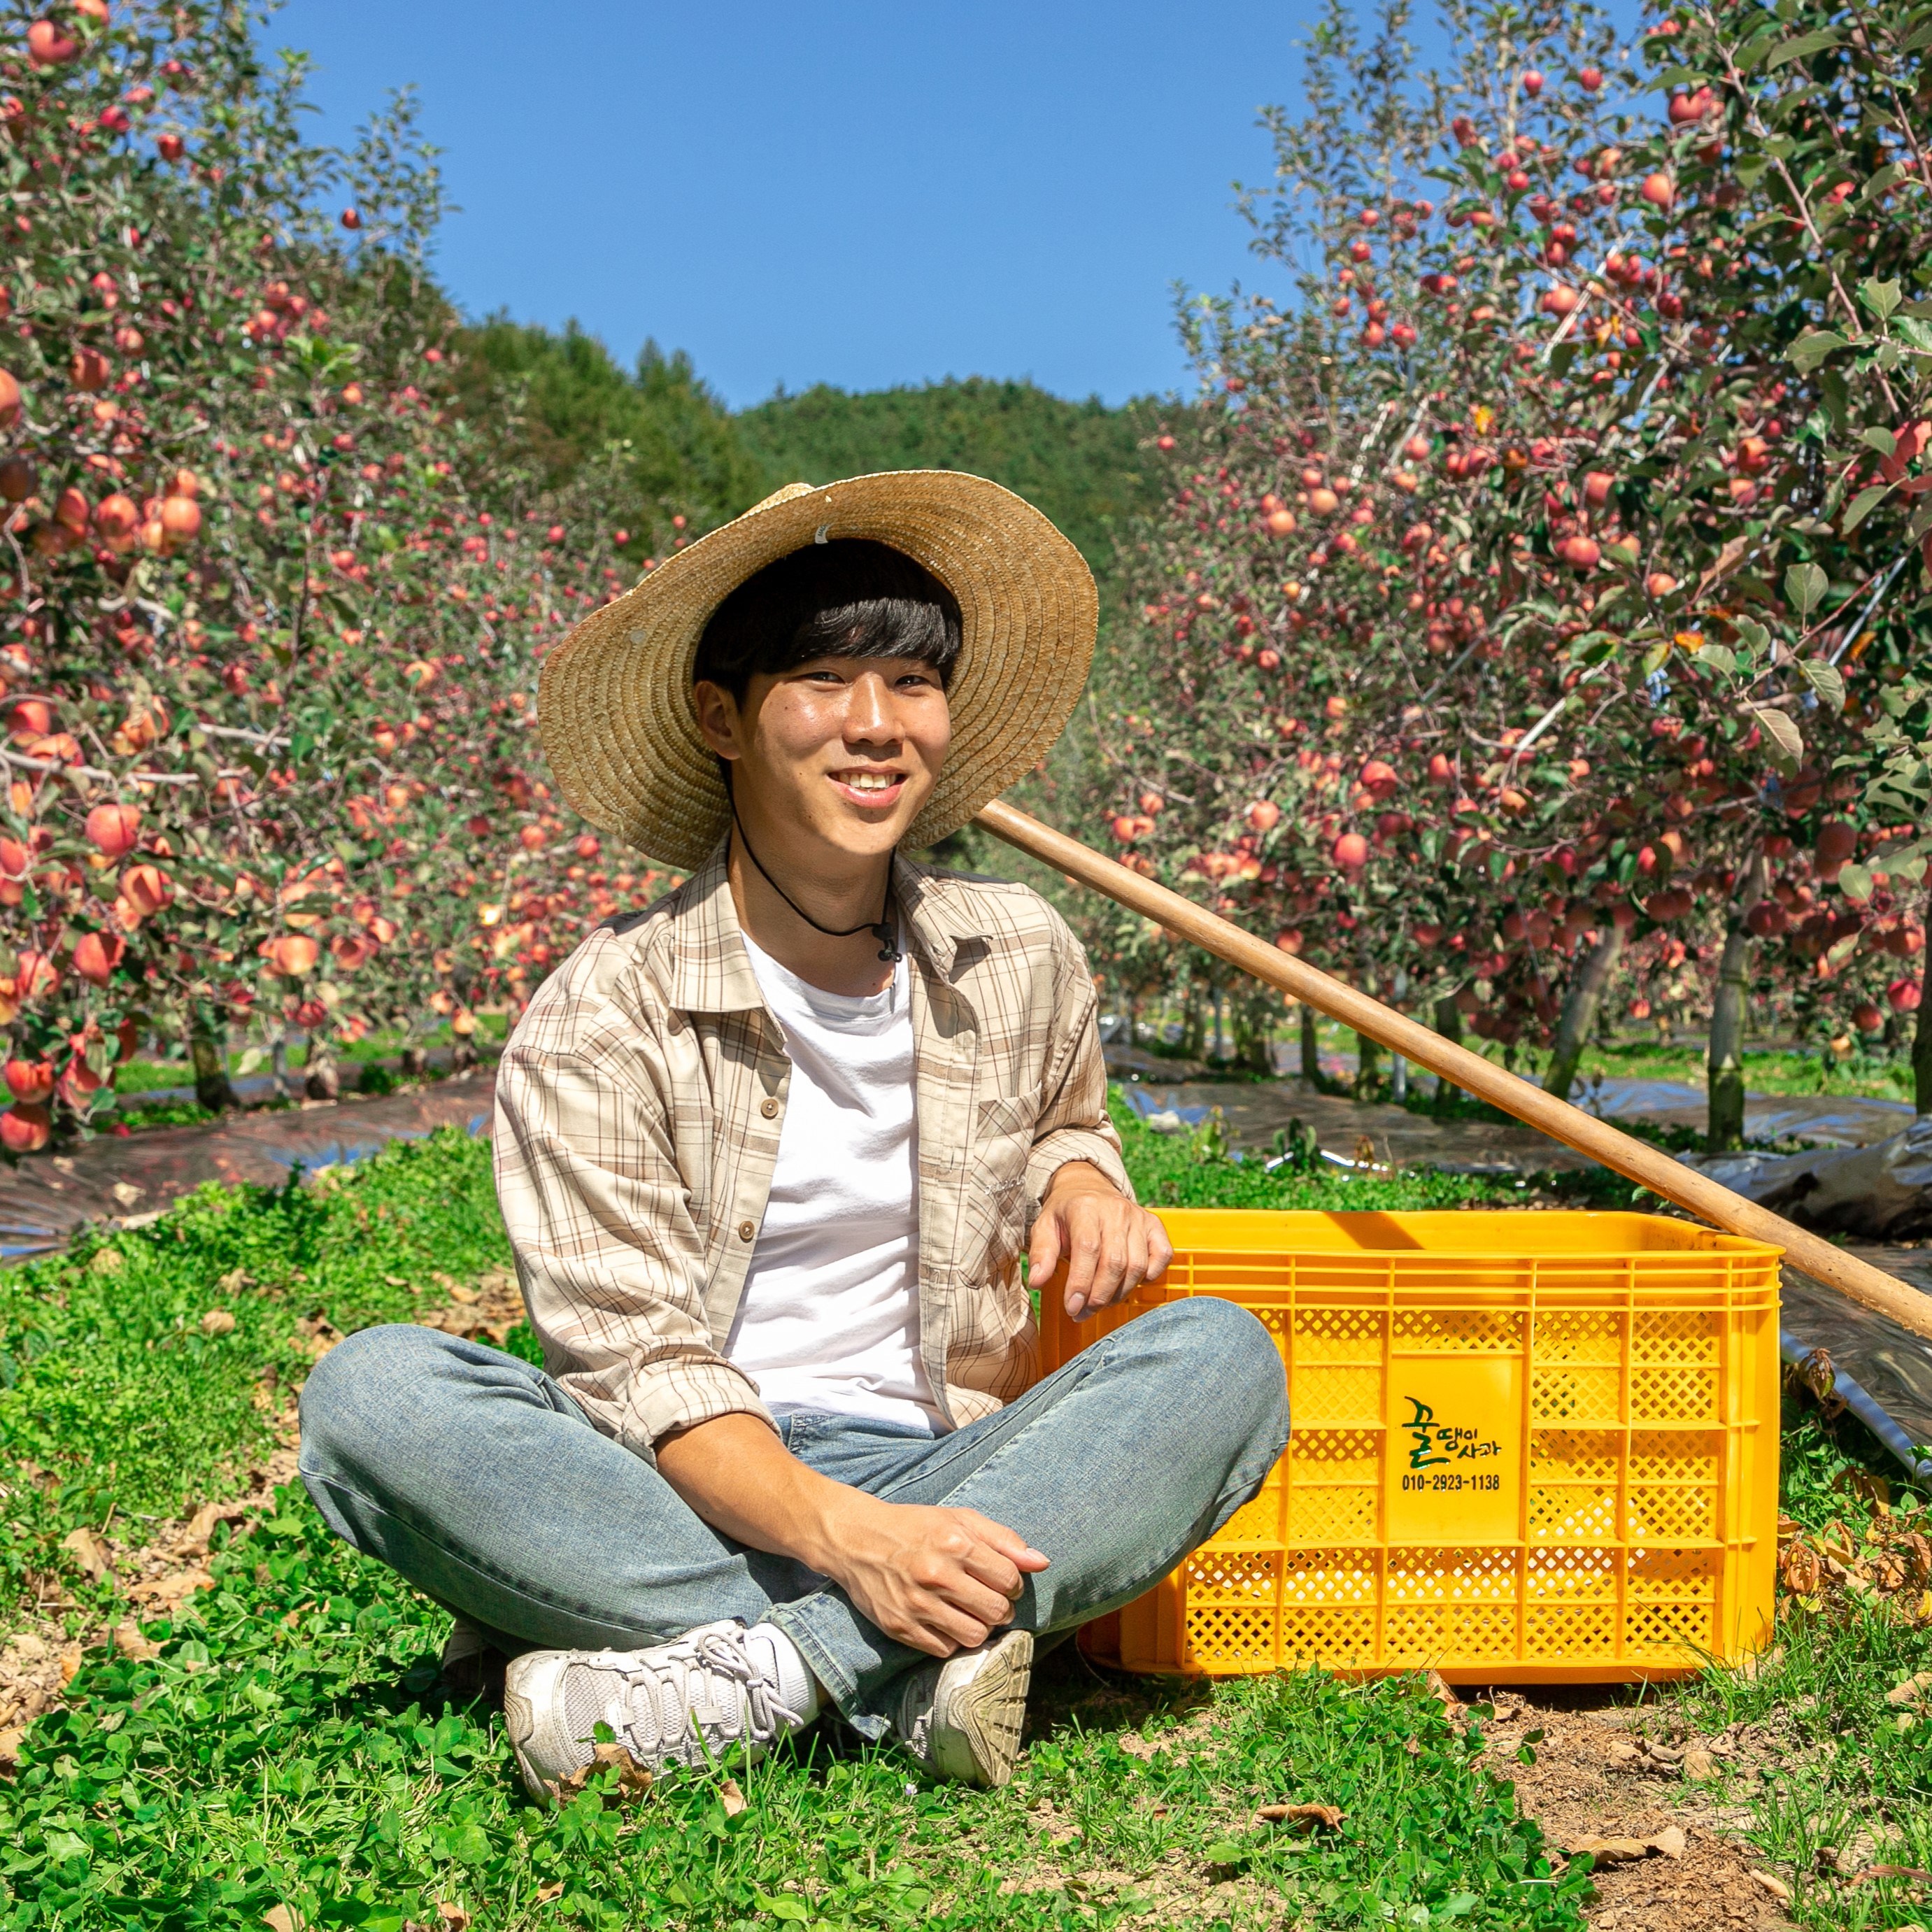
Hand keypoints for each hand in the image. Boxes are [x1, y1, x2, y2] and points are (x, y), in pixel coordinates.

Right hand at [819, 1492, 1049, 1656]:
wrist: (856, 1540)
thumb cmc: (915, 1527)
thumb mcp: (959, 1519)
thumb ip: (1003, 1539)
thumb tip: (1042, 1563)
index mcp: (954, 1543)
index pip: (1009, 1579)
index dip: (1012, 1583)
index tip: (1000, 1580)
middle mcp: (936, 1574)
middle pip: (996, 1612)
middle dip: (999, 1608)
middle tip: (987, 1598)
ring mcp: (917, 1604)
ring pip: (975, 1636)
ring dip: (979, 1627)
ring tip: (969, 1611)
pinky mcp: (901, 1627)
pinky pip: (945, 1649)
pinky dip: (952, 1639)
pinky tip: (944, 1620)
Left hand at [1028, 1161, 1173, 1322]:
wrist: (1089, 1188)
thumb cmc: (1065, 1214)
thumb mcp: (1043, 1228)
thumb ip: (1040, 1254)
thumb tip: (1036, 1282)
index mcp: (1085, 1208)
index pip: (1088, 1248)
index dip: (1081, 1283)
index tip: (1072, 1307)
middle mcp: (1116, 1210)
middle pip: (1115, 1262)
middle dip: (1099, 1295)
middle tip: (1083, 1312)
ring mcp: (1138, 1217)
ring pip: (1137, 1265)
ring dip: (1119, 1293)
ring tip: (1100, 1302)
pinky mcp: (1154, 1225)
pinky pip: (1162, 1255)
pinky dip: (1151, 1275)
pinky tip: (1129, 1282)